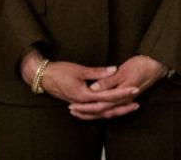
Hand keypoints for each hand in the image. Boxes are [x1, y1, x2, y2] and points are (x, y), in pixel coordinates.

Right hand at [19, 49, 133, 116]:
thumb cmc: (60, 71)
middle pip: (105, 109)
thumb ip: (97, 72)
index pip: (107, 96)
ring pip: (100, 112)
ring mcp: (79, 104)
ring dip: (115, 110)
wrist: (42, 77)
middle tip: (137, 103)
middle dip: (122, 106)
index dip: (122, 92)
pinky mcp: (78, 103)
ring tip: (130, 107)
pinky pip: (94, 110)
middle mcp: (82, 103)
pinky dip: (104, 110)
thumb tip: (114, 69)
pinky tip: (113, 108)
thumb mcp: (79, 69)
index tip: (135, 89)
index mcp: (83, 95)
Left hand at [68, 54, 167, 119]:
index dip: (85, 107)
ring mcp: (126, 100)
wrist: (158, 65)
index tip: (72, 105)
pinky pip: (112, 108)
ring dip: (93, 113)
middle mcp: (123, 100)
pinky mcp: (127, 97)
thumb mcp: (124, 71)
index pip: (100, 106)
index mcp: (120, 95)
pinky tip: (97, 108)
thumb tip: (93, 88)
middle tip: (72, 111)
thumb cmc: (142, 65)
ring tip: (80, 112)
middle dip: (86, 113)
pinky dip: (102, 110)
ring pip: (107, 112)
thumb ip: (108, 81)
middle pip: (102, 112)